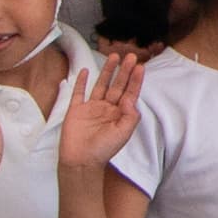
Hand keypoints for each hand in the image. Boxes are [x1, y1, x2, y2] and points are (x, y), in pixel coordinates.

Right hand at [55, 47, 144, 169]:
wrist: (81, 161)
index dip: (135, 80)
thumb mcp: (123, 134)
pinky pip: (79, 93)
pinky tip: (85, 70)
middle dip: (124, 71)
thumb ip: (130, 115)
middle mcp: (107, 109)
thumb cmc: (103, 150)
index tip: (141, 67)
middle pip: (117, 85)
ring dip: (107, 71)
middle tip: (131, 56)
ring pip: (101, 85)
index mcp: (119, 115)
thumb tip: (129, 98)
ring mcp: (91, 108)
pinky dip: (81, 82)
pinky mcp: (76, 110)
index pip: (129, 93)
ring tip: (114, 57)